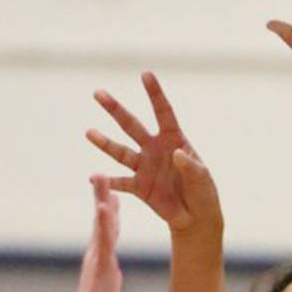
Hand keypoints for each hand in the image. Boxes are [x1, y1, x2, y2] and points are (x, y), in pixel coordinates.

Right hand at [72, 177, 124, 291]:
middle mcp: (96, 253)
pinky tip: (106, 204)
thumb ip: (109, 280)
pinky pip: (104, 238)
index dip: (108, 212)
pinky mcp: (101, 262)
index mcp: (100, 259)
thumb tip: (112, 277)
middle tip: (101, 174)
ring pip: (101, 222)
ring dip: (101, 198)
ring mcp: (97, 256)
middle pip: (101, 219)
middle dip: (102, 196)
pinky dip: (105, 220)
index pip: (106, 230)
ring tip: (101, 177)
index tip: (110, 194)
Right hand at [86, 73, 221, 236]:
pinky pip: (121, 183)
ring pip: (121, 152)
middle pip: (132, 125)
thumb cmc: (203, 191)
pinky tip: (93, 179)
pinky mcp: (139, 187)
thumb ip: (190, 166)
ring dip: (105, 142)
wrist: (196, 216)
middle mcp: (154, 148)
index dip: (155, 94)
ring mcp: (144, 167)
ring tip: (88, 132)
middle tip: (98, 93)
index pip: (163, 112)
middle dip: (115, 109)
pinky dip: (108, 182)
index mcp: (173, 139)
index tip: (145, 74)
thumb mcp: (202, 178)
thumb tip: (176, 153)